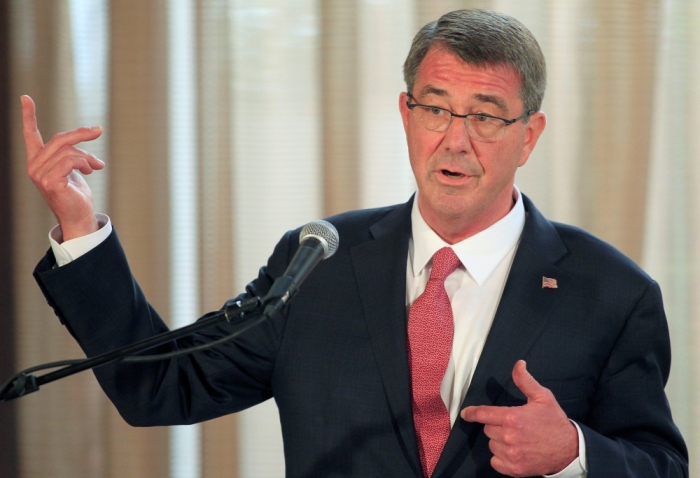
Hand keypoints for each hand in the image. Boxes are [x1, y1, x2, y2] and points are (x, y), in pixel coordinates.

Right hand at [22, 95, 104, 240]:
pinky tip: (91, 170)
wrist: (79, 217)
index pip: (30, 135)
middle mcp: (34, 166)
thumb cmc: (76, 194)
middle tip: (98, 131)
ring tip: (96, 166)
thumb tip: (91, 131)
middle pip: (59, 139)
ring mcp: (40, 175)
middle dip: (81, 134)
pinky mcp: (50, 182)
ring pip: (68, 151)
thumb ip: (74, 152)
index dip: (28, 116)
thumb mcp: (74, 168)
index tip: (25, 98)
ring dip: (88, 156)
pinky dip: (84, 163)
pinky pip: (70, 161)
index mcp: (38, 161)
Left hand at [460, 360, 577, 476]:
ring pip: (491, 444)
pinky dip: (501, 457)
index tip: (466, 413)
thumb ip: (525, 381)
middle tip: (513, 425)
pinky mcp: (514, 469)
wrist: (570, 450)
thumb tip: (518, 364)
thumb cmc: (554, 422)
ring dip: (499, 441)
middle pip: (487, 429)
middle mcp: (509, 437)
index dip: (472, 413)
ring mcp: (511, 454)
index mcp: (513, 418)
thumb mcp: (542, 397)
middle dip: (496, 425)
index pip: (483, 414)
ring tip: (517, 439)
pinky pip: (495, 461)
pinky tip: (514, 451)